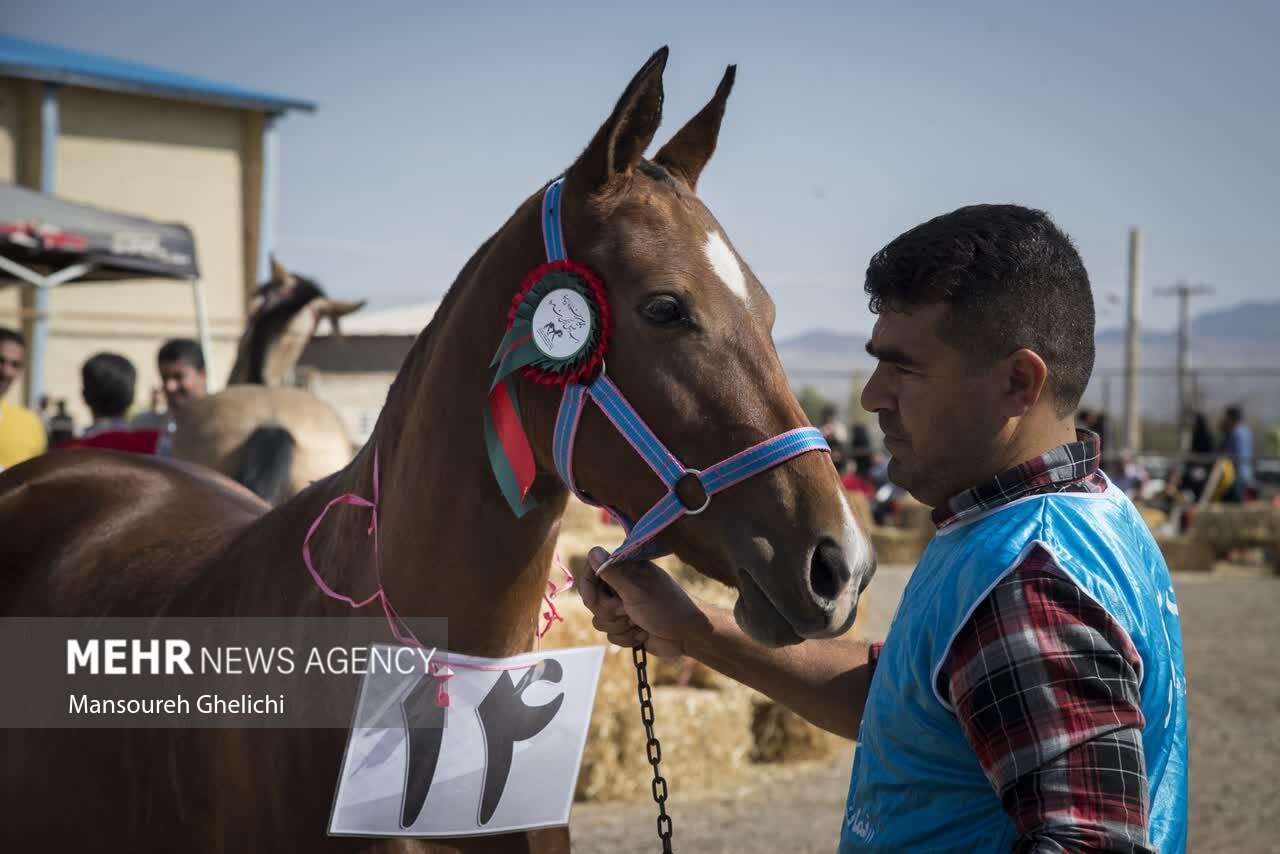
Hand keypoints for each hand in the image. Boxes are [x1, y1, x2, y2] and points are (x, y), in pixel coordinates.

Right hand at [576, 547, 711, 657]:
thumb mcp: (637, 590)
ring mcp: (623, 608)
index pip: (591, 571)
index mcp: (625, 570)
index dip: (588, 588)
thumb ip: (613, 572)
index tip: (593, 600)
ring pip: (599, 621)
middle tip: (627, 610)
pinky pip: (610, 636)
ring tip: (639, 622)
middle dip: (610, 611)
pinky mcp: (626, 627)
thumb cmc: (667, 607)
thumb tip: (593, 551)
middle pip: (592, 600)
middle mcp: (621, 586)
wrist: (688, 635)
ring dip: (620, 626)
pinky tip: (643, 634)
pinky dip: (626, 638)